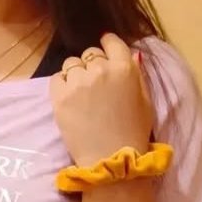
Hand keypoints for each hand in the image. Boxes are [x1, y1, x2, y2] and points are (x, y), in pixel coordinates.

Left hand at [49, 35, 153, 167]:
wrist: (111, 159)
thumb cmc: (133, 131)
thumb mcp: (145, 100)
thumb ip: (136, 74)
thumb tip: (130, 54)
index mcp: (124, 68)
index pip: (112, 42)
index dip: (107, 44)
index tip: (104, 48)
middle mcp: (100, 69)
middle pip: (91, 54)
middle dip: (93, 64)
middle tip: (96, 84)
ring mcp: (78, 82)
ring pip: (72, 64)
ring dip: (76, 73)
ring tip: (82, 93)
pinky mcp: (59, 96)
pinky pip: (57, 78)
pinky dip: (62, 84)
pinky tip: (70, 98)